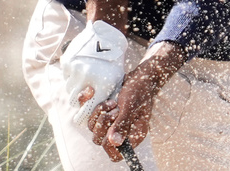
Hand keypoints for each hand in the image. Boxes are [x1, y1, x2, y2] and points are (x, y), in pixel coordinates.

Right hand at [61, 19, 127, 125]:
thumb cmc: (114, 61)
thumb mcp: (117, 79)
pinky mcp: (67, 63)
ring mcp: (75, 71)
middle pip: (73, 103)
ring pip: (68, 90)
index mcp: (102, 86)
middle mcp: (86, 80)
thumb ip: (109, 97)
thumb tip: (101, 116)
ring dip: (75, 89)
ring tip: (85, 80)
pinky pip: (65, 77)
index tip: (82, 118)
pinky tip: (81, 69)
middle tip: (84, 97)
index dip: (83, 117)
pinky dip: (71, 77)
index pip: (86, 113)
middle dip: (78, 102)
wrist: (106, 36)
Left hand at [85, 41, 186, 161]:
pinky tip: (95, 94)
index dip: (109, 145)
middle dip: (104, 124)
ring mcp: (111, 123)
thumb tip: (114, 142)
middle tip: (115, 109)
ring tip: (112, 102)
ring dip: (99, 113)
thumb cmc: (140, 90)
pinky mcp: (103, 114)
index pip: (116, 154)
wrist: (140, 75)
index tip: (112, 128)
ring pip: (93, 128)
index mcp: (133, 135)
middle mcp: (121, 132)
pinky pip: (89, 116)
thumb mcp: (132, 105)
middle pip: (100, 141)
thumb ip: (123, 124)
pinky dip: (90, 105)